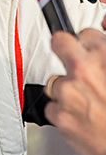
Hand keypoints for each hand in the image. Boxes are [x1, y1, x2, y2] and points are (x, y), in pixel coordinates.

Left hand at [44, 16, 105, 154]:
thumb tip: (100, 36)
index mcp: (105, 57)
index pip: (84, 34)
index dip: (86, 43)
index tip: (86, 49)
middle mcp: (85, 70)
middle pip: (59, 42)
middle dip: (63, 47)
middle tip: (70, 58)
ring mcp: (69, 91)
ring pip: (55, 81)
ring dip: (67, 90)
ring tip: (88, 105)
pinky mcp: (59, 114)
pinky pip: (53, 107)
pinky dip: (64, 113)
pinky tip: (82, 120)